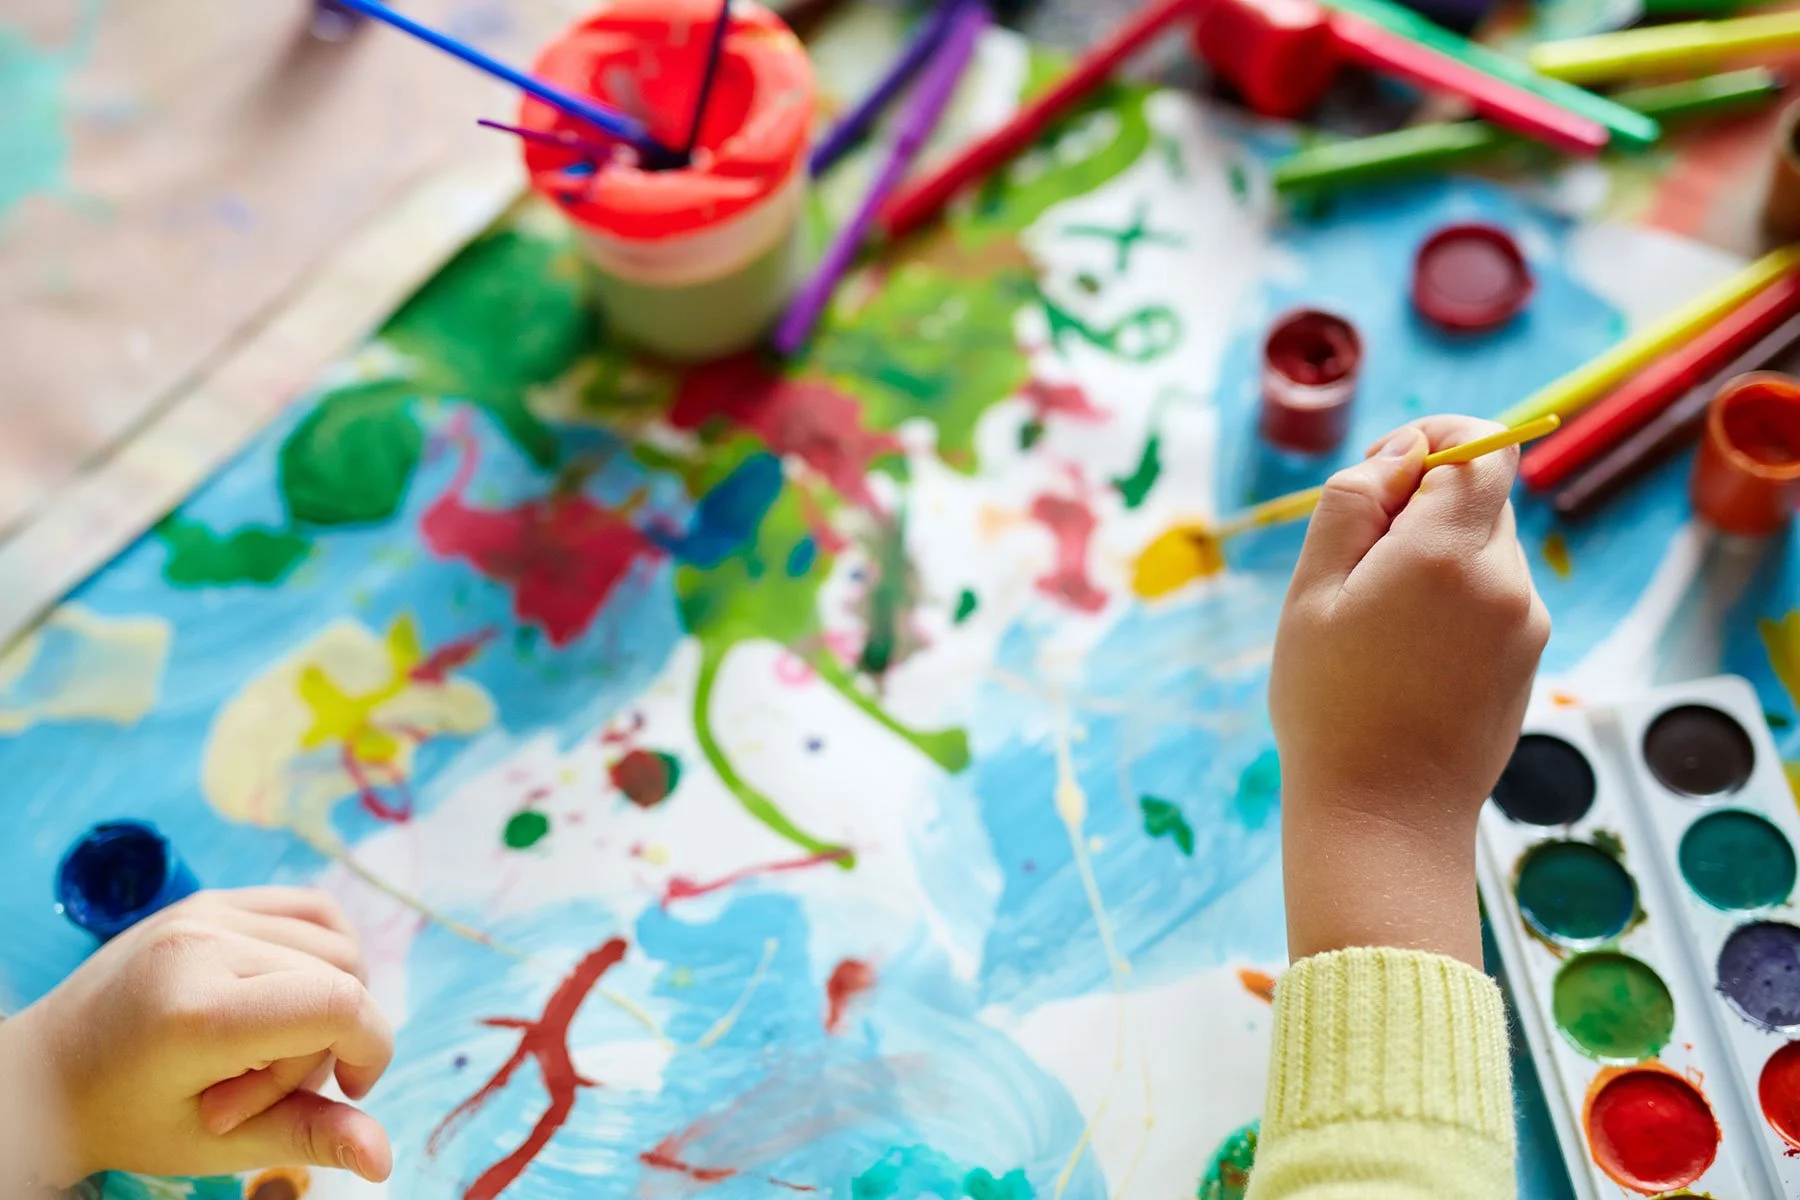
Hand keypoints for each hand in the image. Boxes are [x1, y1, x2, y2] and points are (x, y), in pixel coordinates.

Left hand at [0, 888, 392, 1184]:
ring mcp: (206, 911)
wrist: (45, 1075)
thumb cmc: (125, 1119)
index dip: (371, 1049)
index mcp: (197, 1012)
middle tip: (265, 1087)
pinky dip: (322, 952)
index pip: (337, 1003)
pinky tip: (289, 993)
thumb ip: (308, 1138)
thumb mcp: (215, 1145)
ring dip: (325, 998)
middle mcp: (202, 944)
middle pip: (341, 976)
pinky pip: (310, 910)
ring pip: (336, 942)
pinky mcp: (210, 899)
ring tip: (269, 1043)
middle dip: (329, 1041)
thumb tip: (384, 1159)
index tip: (350, 1092)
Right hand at [1269, 417, 1549, 965]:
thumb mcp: (1312, 592)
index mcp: (1449, 551)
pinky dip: (1453, 599)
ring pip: (1485, 546)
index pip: (1483, 445)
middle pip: (1481, 495)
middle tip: (1357, 562)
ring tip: (1375, 621)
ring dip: (1435, 555)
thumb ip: (1354, 502)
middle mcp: (1506, 580)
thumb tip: (1402, 452)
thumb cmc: (1331, 705)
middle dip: (1423, 504)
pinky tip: (1405, 654)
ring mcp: (1527, 622)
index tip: (1384, 472)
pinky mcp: (1529, 658)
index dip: (1434, 438)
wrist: (1384, 815)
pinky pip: (1494, 596)